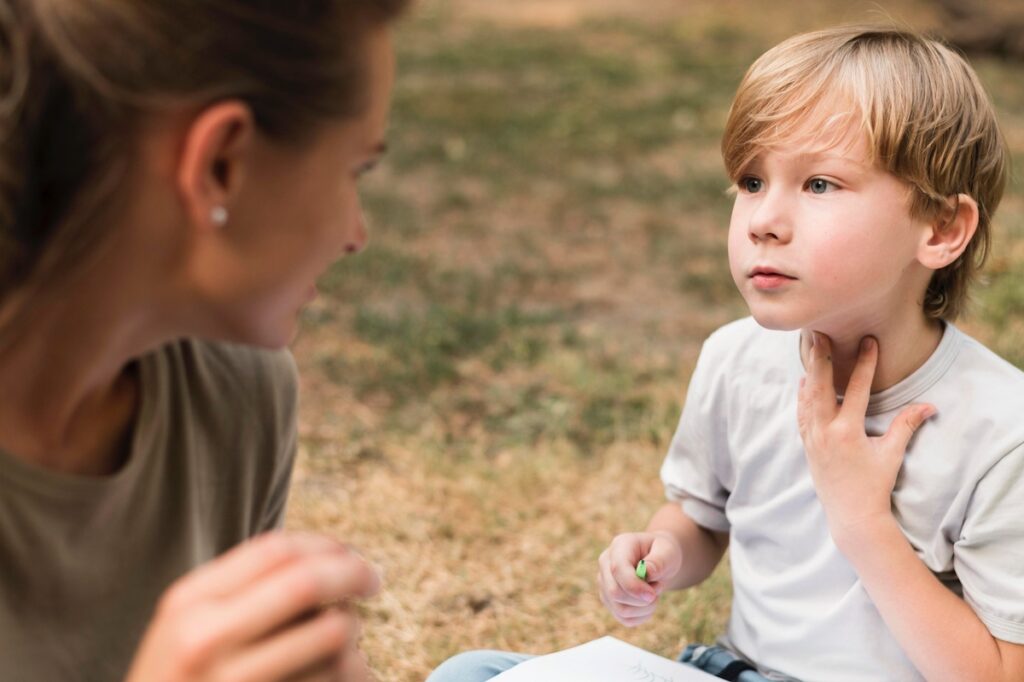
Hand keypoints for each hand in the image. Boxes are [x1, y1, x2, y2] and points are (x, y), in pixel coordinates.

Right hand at [125, 532, 379, 681]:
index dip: (325, 546)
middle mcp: (205, 640)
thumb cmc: (185, 680)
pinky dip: (356, 671)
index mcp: (189, 604)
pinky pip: (335, 677)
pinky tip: (347, 674)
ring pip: (332, 634)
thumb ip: (244, 590)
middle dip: (353, 573)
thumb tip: (333, 557)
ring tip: (346, 644)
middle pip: (306, 583)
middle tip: (374, 579)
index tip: (350, 555)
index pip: (275, 550)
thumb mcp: (191, 627)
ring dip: (353, 631)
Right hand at [596, 531, 681, 626]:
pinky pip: (625, 619)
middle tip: (658, 587)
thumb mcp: (668, 551)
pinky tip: (648, 603)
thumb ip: (659, 561)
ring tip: (654, 593)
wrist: (658, 560)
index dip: (634, 586)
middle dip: (641, 599)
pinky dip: (642, 616)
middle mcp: (605, 564)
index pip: (617, 569)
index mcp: (619, 546)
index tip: (652, 595)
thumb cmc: (663, 553)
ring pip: (620, 609)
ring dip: (644, 608)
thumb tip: (647, 573)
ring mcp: (604, 584)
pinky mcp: (609, 601)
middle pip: (615, 592)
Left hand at [797, 333, 934, 549]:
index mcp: (846, 432)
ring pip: (807, 397)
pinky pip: (801, 413)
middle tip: (818, 332)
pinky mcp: (807, 445)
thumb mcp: (892, 455)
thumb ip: (906, 426)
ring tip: (810, 348)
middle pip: (819, 386)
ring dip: (809, 371)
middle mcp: (824, 432)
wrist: (851, 515)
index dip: (863, 364)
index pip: (856, 389)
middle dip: (820, 357)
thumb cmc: (875, 485)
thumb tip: (930, 406)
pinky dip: (803, 395)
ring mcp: (812, 438)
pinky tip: (804, 381)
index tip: (868, 341)